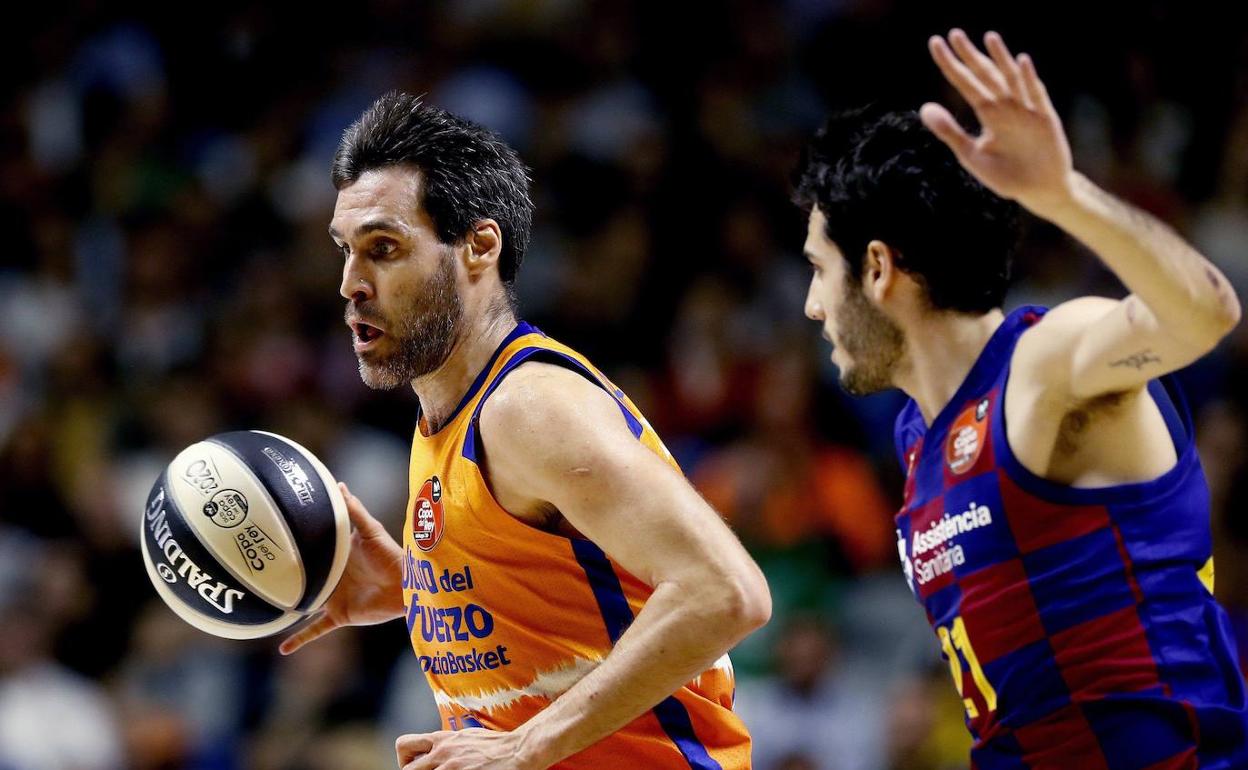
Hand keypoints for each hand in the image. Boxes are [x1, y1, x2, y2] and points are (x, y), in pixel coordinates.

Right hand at [279, 482, 404, 653]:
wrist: (407, 586)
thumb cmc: (391, 554)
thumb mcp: (370, 531)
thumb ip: (354, 511)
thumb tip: (339, 485)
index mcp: (337, 555)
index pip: (312, 547)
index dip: (295, 542)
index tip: (271, 534)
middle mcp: (332, 576)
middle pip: (304, 576)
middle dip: (284, 576)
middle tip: (254, 571)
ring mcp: (334, 596)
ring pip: (305, 602)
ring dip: (288, 606)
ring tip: (262, 608)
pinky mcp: (340, 614)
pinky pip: (316, 629)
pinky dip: (301, 639)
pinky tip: (284, 650)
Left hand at [395, 729, 537, 769]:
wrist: (518, 750)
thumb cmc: (496, 744)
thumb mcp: (466, 736)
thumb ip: (447, 743)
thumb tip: (435, 749)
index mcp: (442, 739)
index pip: (404, 745)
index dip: (404, 760)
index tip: (416, 767)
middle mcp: (443, 753)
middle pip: (408, 769)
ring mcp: (452, 768)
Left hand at [920, 29, 1074, 216]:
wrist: (1039, 191)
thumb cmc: (1005, 174)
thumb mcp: (971, 155)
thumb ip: (950, 132)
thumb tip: (924, 107)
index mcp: (988, 114)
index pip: (965, 84)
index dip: (950, 65)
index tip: (935, 45)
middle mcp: (1006, 107)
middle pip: (985, 76)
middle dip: (970, 56)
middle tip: (954, 33)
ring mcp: (1026, 111)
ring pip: (1010, 79)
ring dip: (1000, 59)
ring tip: (989, 37)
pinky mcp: (1045, 119)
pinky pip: (1035, 96)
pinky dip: (1028, 79)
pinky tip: (1021, 61)